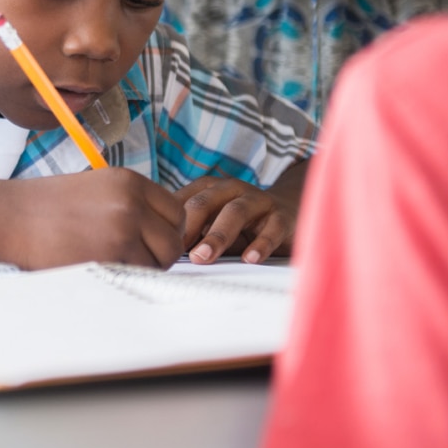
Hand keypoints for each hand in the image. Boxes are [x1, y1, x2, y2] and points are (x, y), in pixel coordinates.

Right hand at [1, 168, 184, 269]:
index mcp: (129, 181)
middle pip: (172, 240)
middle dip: (158, 254)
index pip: (175, 211)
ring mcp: (122, 230)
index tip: (149, 240)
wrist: (10, 218)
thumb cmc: (48, 208)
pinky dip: (123, 278)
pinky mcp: (109, 257)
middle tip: (133, 258)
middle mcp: (131, 202)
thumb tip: (162, 232)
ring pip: (158, 263)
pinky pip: (135, 277)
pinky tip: (99, 268)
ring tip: (111, 262)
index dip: (165, 230)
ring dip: (142, 268)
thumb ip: (131, 204)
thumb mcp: (96, 188)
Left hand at [176, 175, 299, 264]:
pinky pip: (271, 228)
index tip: (158, 245)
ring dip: (217, 235)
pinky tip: (249, 259)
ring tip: (203, 256)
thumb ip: (194, 234)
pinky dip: (260, 244)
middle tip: (176, 252)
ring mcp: (257, 200)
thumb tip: (165, 254)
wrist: (289, 209)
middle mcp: (231, 189)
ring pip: (234, 212)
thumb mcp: (214, 223)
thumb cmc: (242, 222)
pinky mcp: (282, 216)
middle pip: (204, 204)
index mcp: (209, 188)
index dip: (168, 223)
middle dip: (188, 228)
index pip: (183, 202)